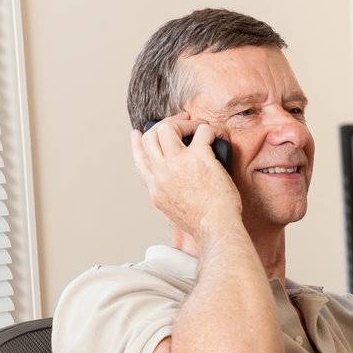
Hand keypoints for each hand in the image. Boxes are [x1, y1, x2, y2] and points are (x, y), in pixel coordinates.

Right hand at [130, 115, 241, 241]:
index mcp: (155, 188)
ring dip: (183, 123)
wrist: (215, 229)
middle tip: (180, 123)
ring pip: (167, 128)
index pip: (140, 160)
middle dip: (164, 125)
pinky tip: (213, 134)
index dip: (137, 144)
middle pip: (151, 137)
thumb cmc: (203, 224)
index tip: (138, 134)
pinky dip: (207, 129)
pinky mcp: (199, 158)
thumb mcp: (172, 211)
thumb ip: (167, 193)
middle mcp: (162, 173)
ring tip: (197, 126)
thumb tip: (173, 181)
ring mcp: (178, 164)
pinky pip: (201, 131)